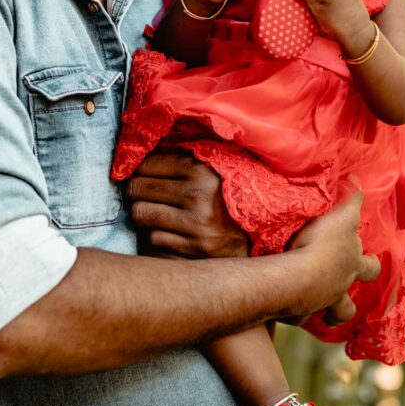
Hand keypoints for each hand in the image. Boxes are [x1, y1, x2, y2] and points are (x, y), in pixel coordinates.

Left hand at [125, 151, 249, 258]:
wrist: (268, 229)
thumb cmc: (235, 193)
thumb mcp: (216, 167)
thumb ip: (185, 159)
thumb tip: (142, 156)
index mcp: (200, 169)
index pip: (146, 165)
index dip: (138, 170)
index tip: (141, 175)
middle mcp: (196, 196)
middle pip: (137, 189)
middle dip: (136, 192)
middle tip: (142, 194)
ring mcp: (195, 225)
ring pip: (141, 215)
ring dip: (144, 215)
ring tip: (156, 213)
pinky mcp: (194, 250)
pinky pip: (155, 240)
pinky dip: (158, 236)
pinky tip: (170, 232)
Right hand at [284, 187, 379, 322]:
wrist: (296, 276)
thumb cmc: (321, 244)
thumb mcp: (340, 216)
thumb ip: (350, 200)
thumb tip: (358, 179)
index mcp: (351, 265)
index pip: (370, 267)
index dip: (370, 263)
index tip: (370, 260)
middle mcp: (340, 288)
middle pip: (351, 303)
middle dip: (348, 299)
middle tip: (340, 291)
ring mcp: (320, 304)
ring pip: (330, 316)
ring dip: (328, 314)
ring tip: (320, 312)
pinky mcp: (298, 313)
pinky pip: (298, 317)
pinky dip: (295, 314)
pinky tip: (287, 310)